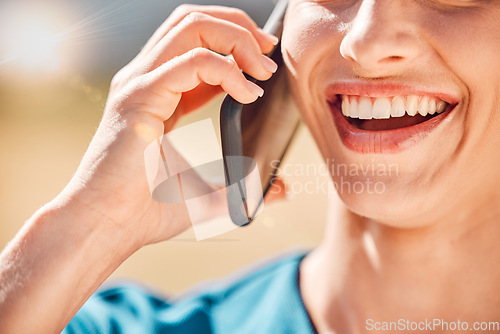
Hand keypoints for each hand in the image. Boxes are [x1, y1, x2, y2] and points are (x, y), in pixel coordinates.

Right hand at [59, 5, 278, 246]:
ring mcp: (139, 84)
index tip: (264, 65)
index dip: (235, 45)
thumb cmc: (146, 211)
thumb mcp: (210, 193)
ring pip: (191, 27)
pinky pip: (192, 62)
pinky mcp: (140, 96)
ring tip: (262, 70)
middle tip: (268, 52)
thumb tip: (283, 189)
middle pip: (193, 22)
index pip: (196, 45)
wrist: (106, 227)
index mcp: (159, 94)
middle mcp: (146, 80)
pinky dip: (228, 70)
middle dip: (239, 28)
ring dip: (236, 38)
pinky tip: (247, 93)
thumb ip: (246, 186)